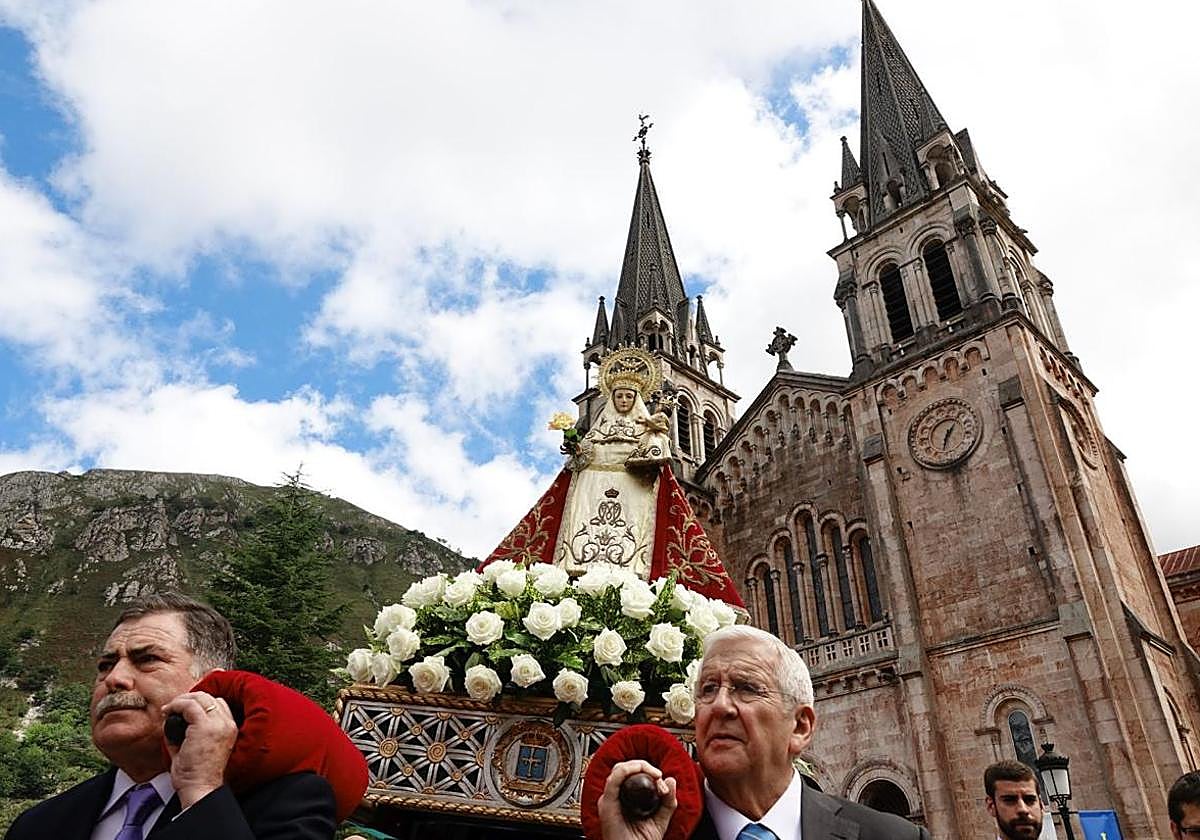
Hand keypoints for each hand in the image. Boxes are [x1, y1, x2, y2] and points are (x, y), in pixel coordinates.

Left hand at [162, 690, 237, 807]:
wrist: (200, 789)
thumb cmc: (197, 775)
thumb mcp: (197, 748)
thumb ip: (186, 733)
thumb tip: (171, 724)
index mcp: (229, 729)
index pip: (218, 703)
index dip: (199, 703)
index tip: (183, 709)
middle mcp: (227, 724)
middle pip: (209, 697)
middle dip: (189, 698)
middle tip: (172, 706)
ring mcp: (218, 724)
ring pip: (200, 698)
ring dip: (181, 700)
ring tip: (168, 709)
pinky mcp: (204, 727)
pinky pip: (189, 706)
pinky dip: (176, 705)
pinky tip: (168, 712)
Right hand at [597, 759, 676, 839]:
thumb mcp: (660, 820)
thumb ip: (668, 802)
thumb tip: (671, 781)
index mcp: (624, 799)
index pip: (632, 774)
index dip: (648, 771)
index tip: (662, 780)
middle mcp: (615, 798)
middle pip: (625, 768)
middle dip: (644, 767)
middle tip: (658, 776)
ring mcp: (609, 800)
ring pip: (619, 769)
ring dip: (638, 766)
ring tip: (654, 774)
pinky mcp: (608, 804)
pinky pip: (614, 780)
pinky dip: (627, 770)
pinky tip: (639, 769)